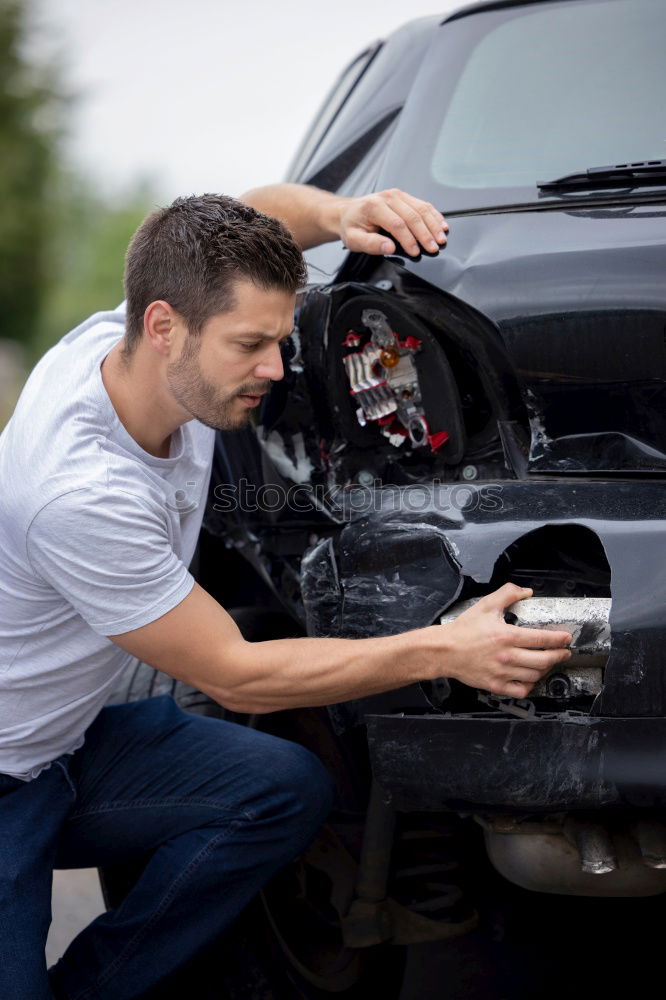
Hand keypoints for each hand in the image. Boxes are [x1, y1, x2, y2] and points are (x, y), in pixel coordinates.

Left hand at [337, 188, 448, 256]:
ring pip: (421, 209)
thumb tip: (389, 247)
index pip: (397, 224)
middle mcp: (388, 197)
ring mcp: (398, 195)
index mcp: (374, 206)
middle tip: (434, 248)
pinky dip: (434, 216)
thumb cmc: (352, 226)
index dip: (409, 239)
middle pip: (413, 216)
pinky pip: (423, 205)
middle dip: (425, 234)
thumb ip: (371, 244)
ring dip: (434, 225)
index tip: (415, 252)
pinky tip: (441, 225)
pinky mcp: (405, 197)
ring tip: (441, 239)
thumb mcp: (354, 239)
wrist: (348, 212)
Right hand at [433, 583, 571, 697]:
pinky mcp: (495, 685)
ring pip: (534, 675)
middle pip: (544, 660)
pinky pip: (520, 690)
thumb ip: (507, 594)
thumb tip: (525, 592)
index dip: (559, 639)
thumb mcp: (486, 605)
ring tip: (547, 663)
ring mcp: (502, 672)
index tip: (566, 638)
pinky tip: (530, 678)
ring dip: (546, 669)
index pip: (542, 639)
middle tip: (563, 652)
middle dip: (559, 656)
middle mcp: (507, 656)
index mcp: (507, 636)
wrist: (444, 650)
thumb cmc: (463, 630)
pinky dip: (529, 685)